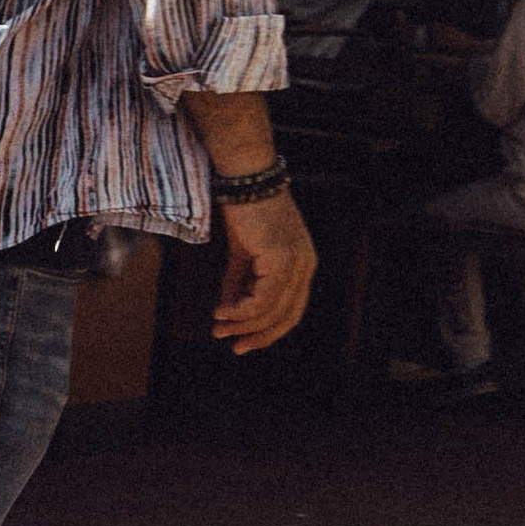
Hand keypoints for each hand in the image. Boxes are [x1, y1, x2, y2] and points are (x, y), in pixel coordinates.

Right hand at [213, 190, 315, 353]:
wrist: (245, 179)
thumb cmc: (244, 211)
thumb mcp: (242, 255)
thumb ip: (238, 284)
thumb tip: (225, 314)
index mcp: (303, 264)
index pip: (292, 309)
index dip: (269, 330)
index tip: (244, 342)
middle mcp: (306, 266)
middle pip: (287, 315)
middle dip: (259, 335)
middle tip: (234, 346)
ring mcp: (297, 263)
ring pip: (271, 310)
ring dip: (242, 323)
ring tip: (218, 328)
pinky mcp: (281, 259)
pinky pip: (261, 299)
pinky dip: (240, 310)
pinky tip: (221, 313)